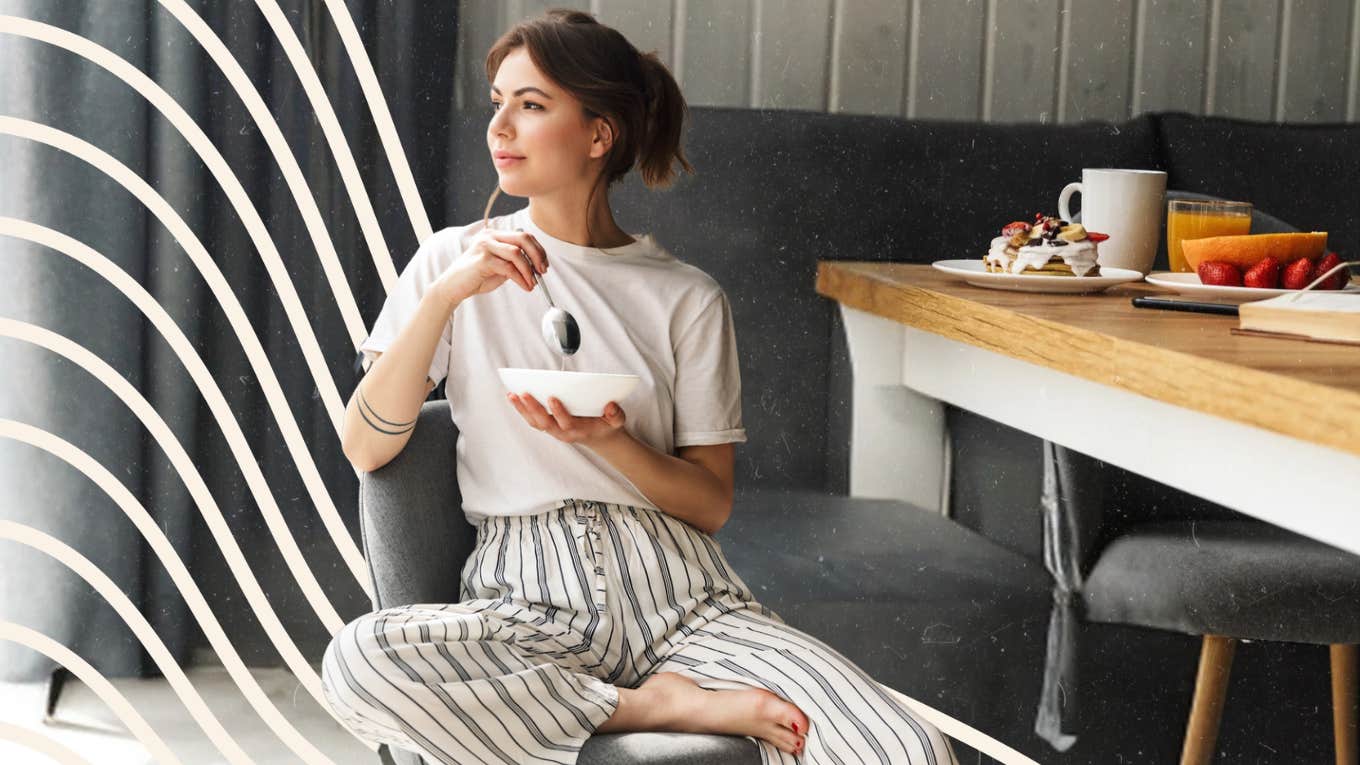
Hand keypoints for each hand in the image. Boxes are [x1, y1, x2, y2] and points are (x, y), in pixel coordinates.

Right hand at [434, 228, 547, 304]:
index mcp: (494, 234)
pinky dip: (521, 278)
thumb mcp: (500, 267)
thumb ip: (515, 262)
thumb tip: (537, 265)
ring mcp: (485, 246)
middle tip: (543, 271)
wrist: (454, 287)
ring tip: (533, 283)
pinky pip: (509, 268)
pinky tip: (525, 286)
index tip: (544, 265)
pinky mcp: (483, 260)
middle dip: (538, 255)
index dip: (538, 250)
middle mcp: (490, 236)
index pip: (523, 235)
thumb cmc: (476, 277)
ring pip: (517, 253)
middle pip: (523, 238)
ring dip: (529, 270)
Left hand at [507, 393, 625, 446]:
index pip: (566, 423)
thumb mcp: (617, 421)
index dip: (559, 412)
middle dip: (532, 408)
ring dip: (522, 409)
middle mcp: (562, 432)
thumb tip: (611, 406)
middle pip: (544, 423)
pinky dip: (522, 409)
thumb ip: (615, 415)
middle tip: (523, 393)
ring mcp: (553, 430)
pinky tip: (514, 397)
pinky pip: (531, 419)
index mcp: (578, 431)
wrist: (600, 437)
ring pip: (534, 422)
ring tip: (512, 394)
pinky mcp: (547, 426)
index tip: (552, 398)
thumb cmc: (606, 425)